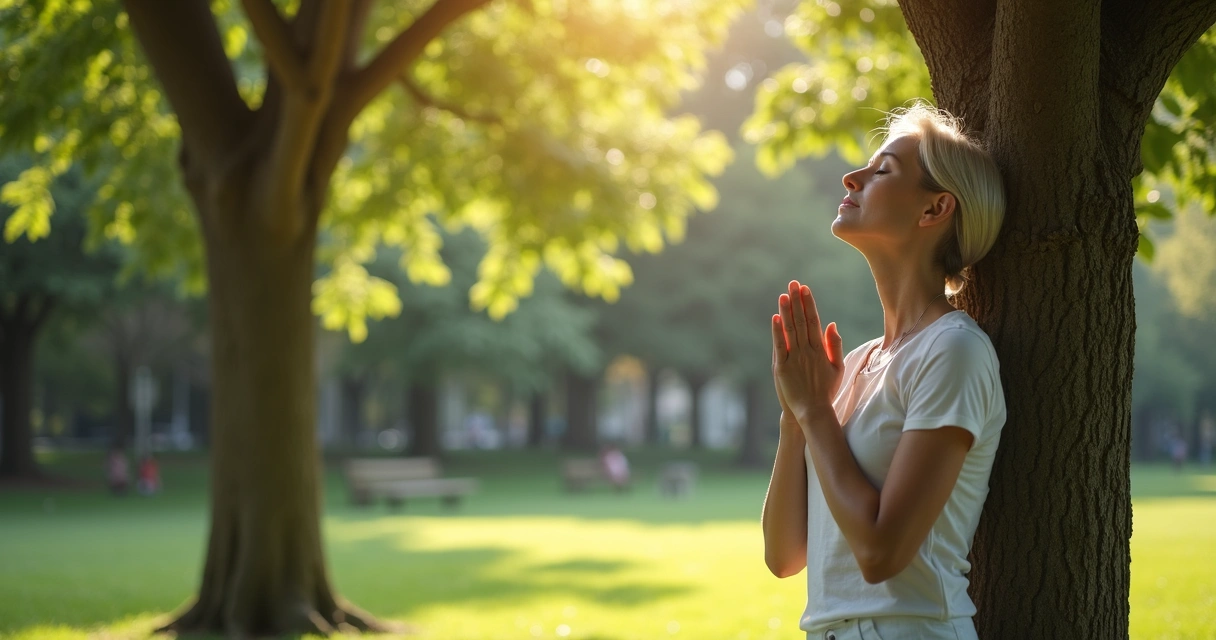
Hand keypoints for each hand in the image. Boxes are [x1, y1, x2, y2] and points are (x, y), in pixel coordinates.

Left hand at [771, 280, 844, 426]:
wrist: (812, 411)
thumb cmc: (826, 390)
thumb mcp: (837, 368)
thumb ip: (834, 345)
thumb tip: (832, 324)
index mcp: (820, 350)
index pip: (814, 321)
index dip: (809, 304)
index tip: (805, 289)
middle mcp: (807, 351)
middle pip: (801, 321)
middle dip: (797, 301)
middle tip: (793, 283)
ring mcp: (794, 358)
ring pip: (790, 330)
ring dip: (787, 311)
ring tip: (784, 295)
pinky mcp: (781, 367)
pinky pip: (780, 346)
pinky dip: (777, 331)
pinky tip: (775, 317)